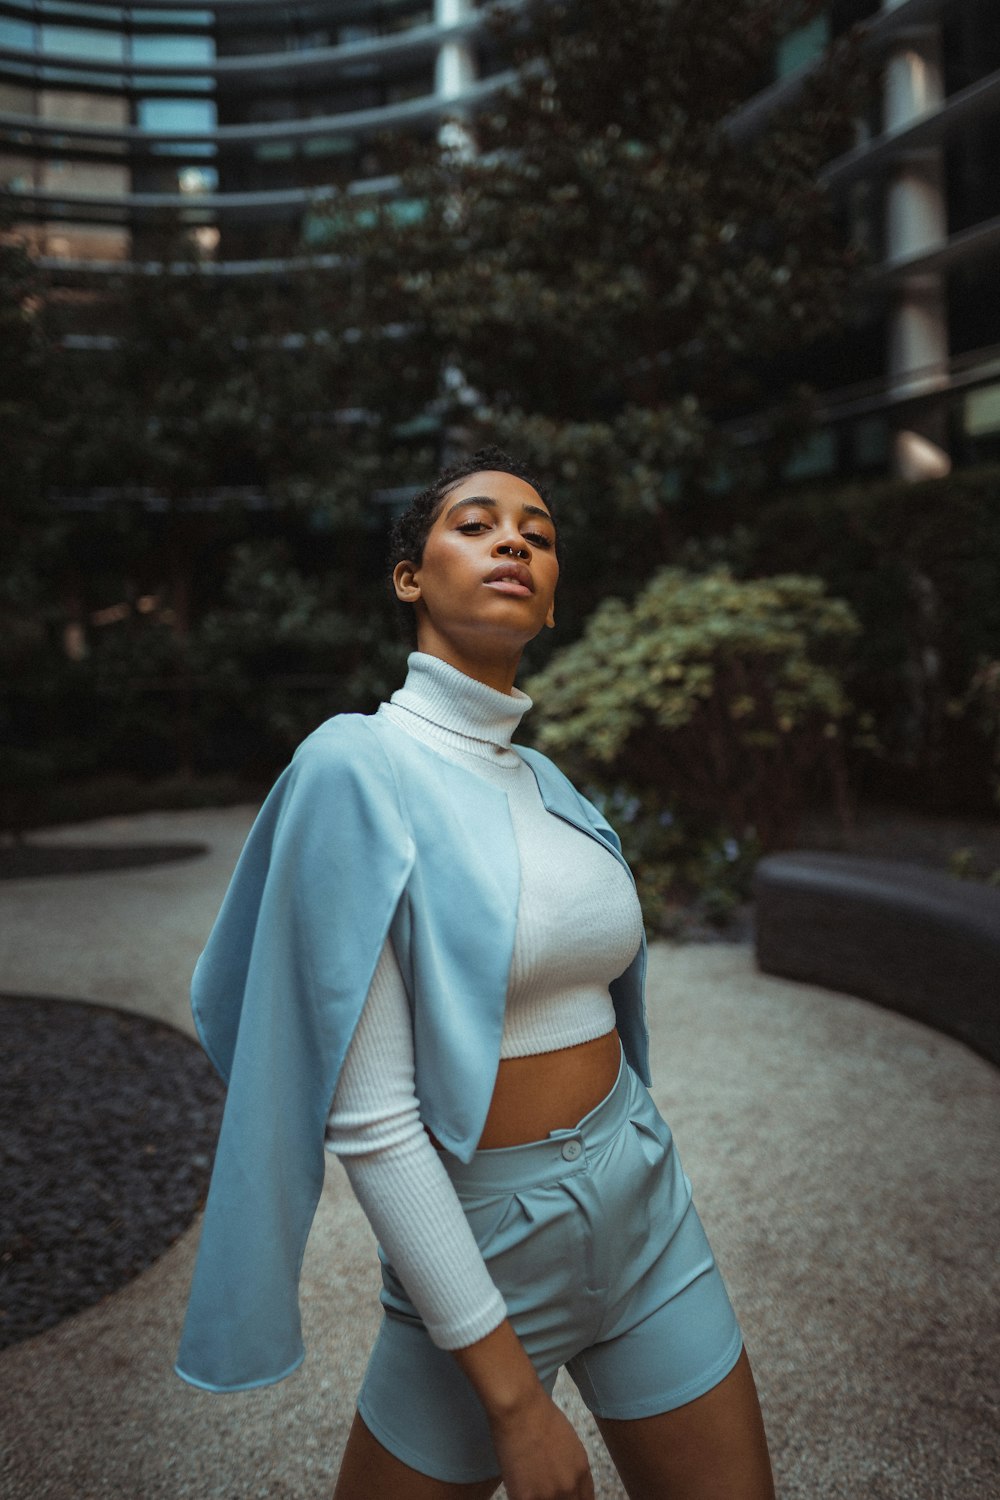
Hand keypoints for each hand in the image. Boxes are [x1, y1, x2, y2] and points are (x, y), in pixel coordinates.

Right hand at [451, 1320, 593, 1499]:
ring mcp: (549, 1495)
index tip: (564, 1497)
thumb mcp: (568, 1441)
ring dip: (539, 1499)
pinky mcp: (526, 1498)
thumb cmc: (539, 1414)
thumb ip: (570, 1466)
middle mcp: (570, 1487)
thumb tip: (565, 1480)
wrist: (519, 1405)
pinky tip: (518, 1489)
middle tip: (544, 1491)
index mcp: (582, 1472)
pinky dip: (522, 1498)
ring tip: (530, 1488)